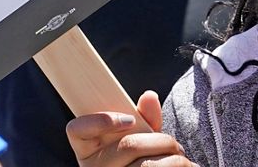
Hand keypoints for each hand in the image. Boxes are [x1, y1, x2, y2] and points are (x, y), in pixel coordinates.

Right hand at [67, 91, 193, 166]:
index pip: (77, 129)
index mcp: (88, 150)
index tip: (130, 119)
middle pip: (129, 145)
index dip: (101, 120)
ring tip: (181, 159)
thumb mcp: (134, 139)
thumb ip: (141, 120)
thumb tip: (149, 97)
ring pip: (147, 166)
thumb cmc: (136, 160)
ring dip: (174, 159)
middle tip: (174, 145)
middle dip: (161, 140)